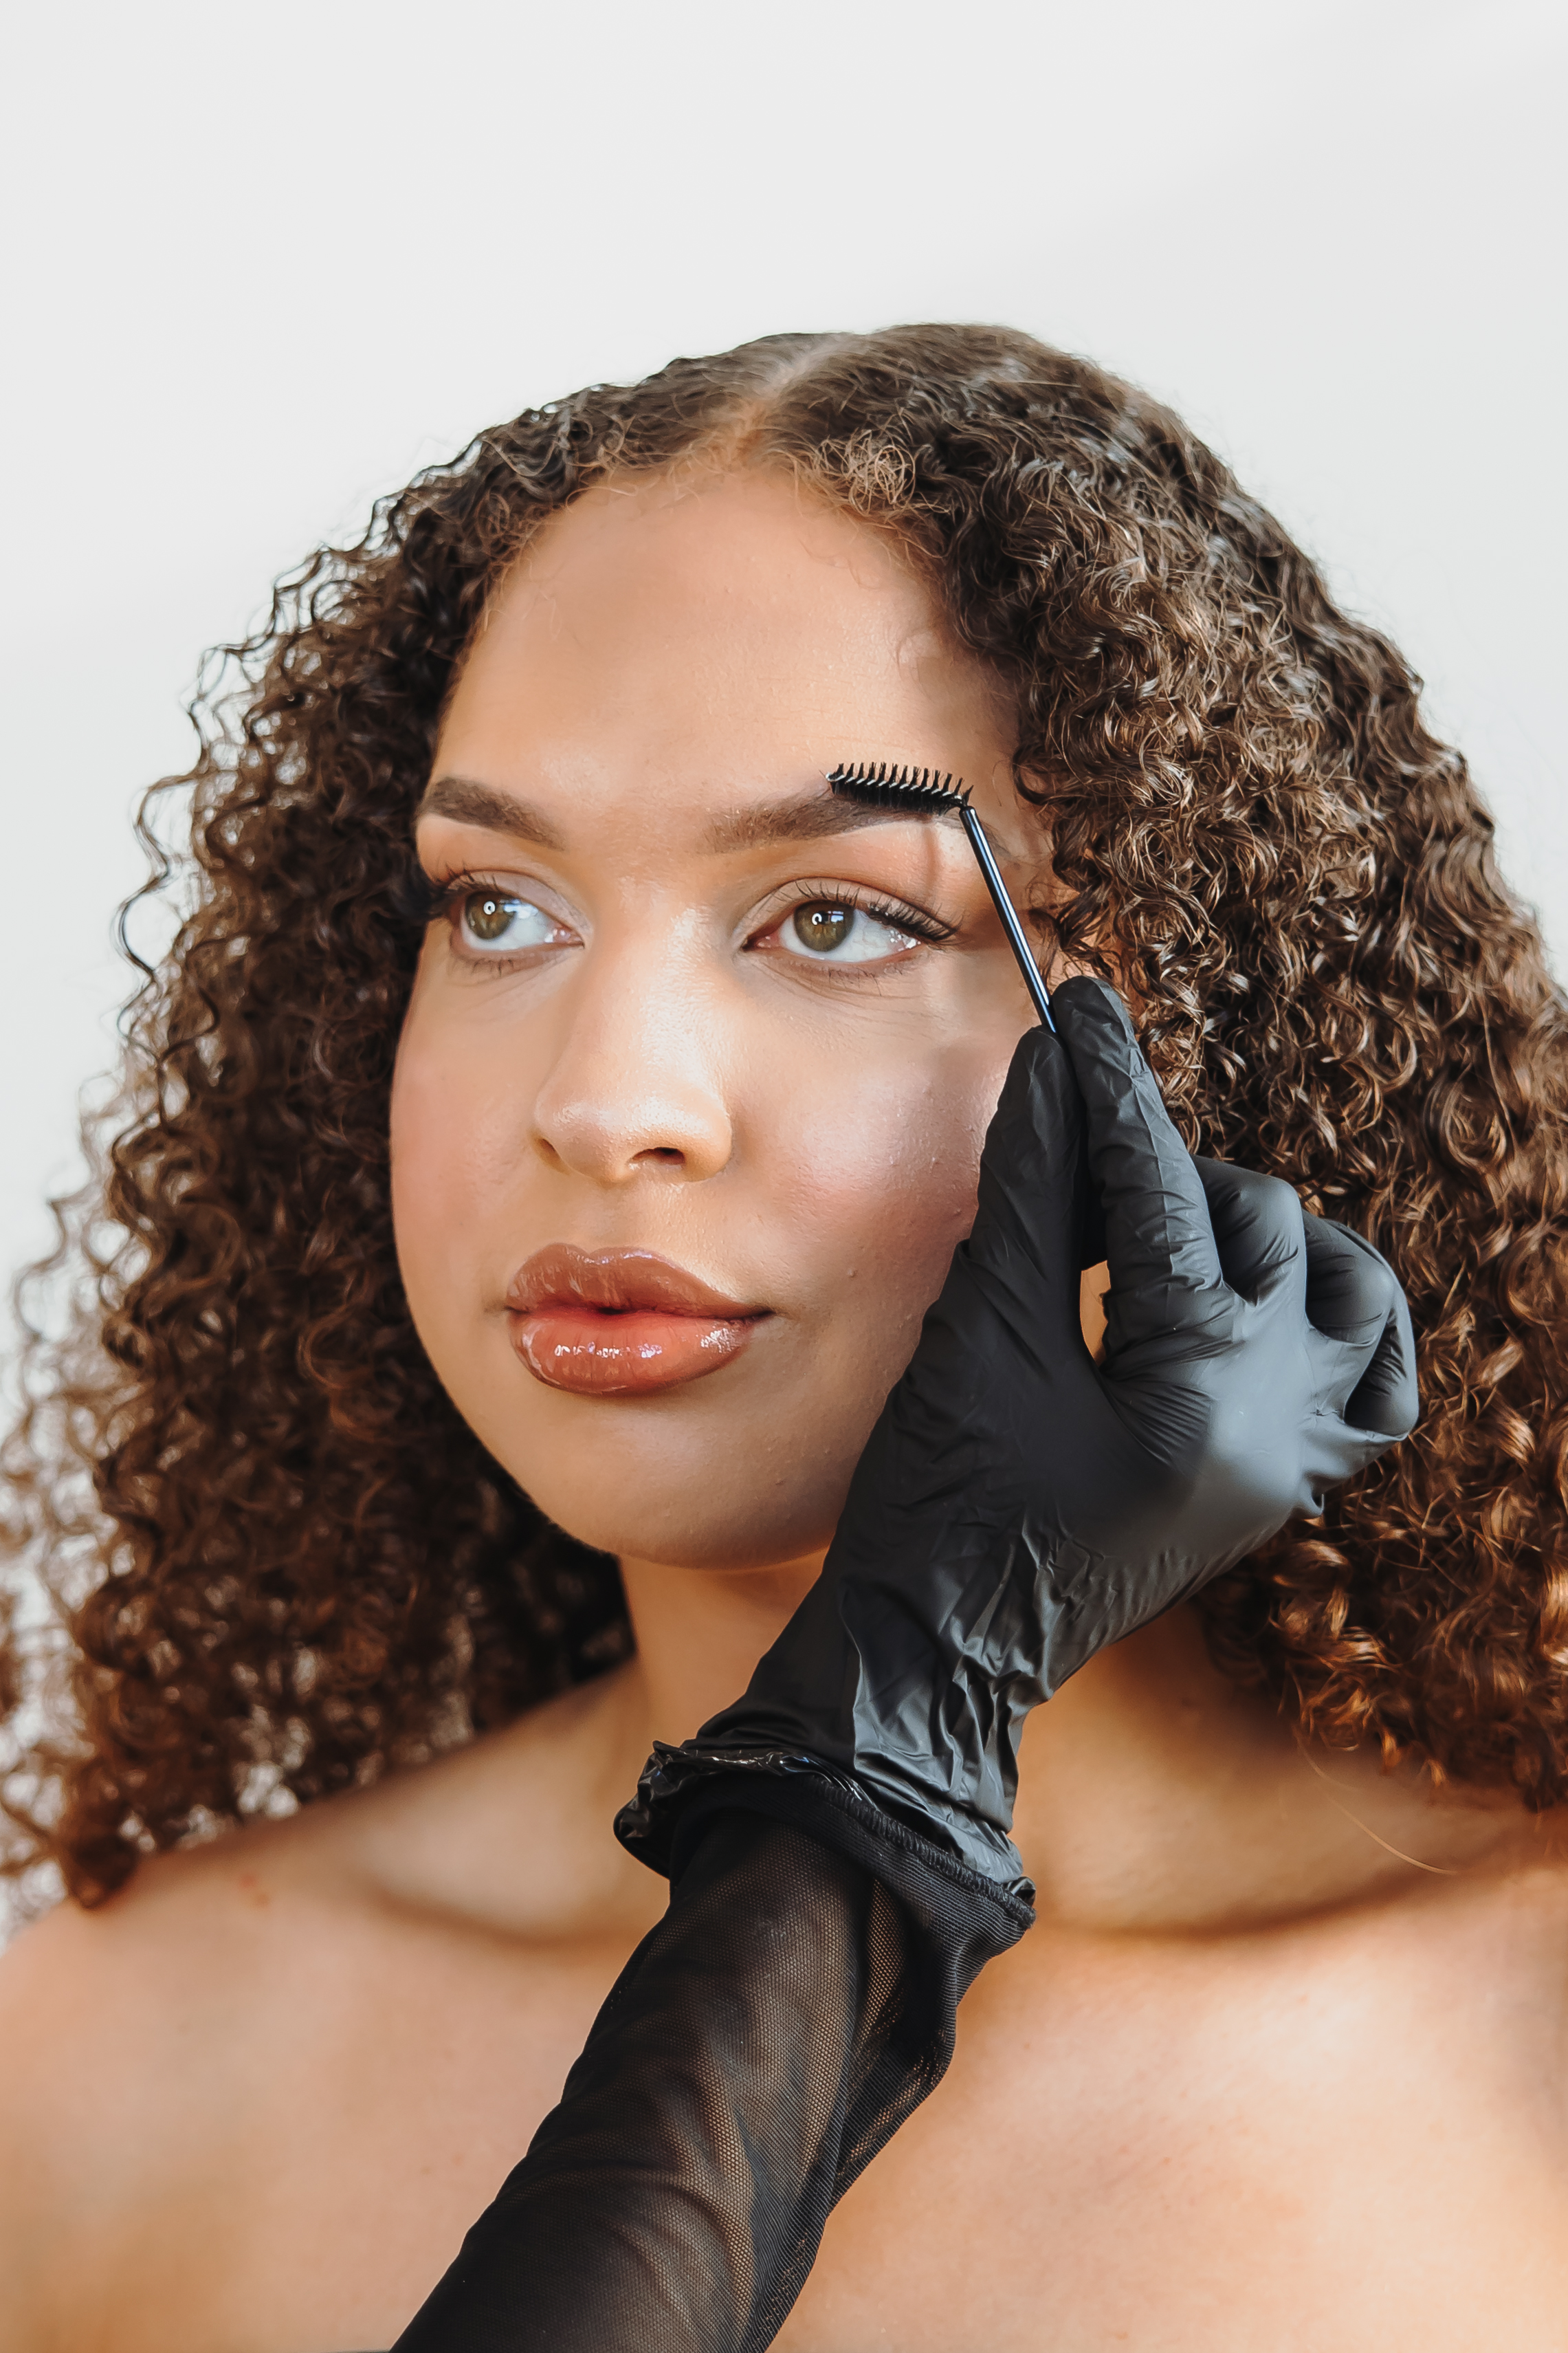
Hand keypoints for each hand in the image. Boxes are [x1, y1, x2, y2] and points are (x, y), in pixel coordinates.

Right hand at [655, 977, 1417, 1885]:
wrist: (936, 1651)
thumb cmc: (941, 1505)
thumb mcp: (978, 1332)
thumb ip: (1032, 1190)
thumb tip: (1055, 1066)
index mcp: (1201, 1397)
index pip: (1166, 1197)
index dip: (1112, 1094)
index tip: (1080, 1010)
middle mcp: (1279, 1431)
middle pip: (1262, 1227)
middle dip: (1163, 1176)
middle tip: (1067, 1178)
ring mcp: (1297, 1466)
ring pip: (1348, 1293)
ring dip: (1266, 1237)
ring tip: (1162, 1237)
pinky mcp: (1286, 1489)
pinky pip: (1370, 1388)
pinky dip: (1330, 1324)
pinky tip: (1254, 1303)